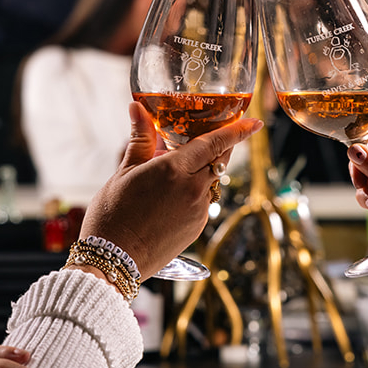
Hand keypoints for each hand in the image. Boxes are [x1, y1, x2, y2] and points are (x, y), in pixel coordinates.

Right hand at [80, 103, 262, 278]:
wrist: (113, 259)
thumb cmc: (112, 214)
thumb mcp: (124, 171)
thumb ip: (140, 138)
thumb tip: (138, 108)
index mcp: (174, 169)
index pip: (215, 142)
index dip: (237, 130)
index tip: (254, 122)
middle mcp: (192, 189)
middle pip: (219, 160)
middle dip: (221, 146)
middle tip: (216, 136)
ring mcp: (198, 211)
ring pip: (211, 181)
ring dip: (203, 171)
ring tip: (175, 171)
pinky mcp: (197, 228)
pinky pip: (204, 201)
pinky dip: (195, 192)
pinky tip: (172, 196)